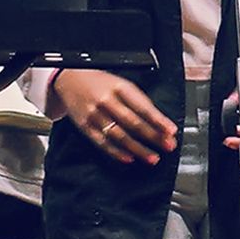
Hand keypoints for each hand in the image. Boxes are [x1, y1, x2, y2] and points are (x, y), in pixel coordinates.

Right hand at [51, 69, 175, 164]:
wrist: (69, 80)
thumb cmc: (99, 83)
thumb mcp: (120, 84)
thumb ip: (137, 101)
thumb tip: (159, 122)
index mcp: (119, 87)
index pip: (142, 106)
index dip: (158, 120)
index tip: (171, 131)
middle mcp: (106, 100)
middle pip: (133, 122)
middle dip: (153, 136)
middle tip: (167, 146)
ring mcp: (94, 114)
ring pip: (119, 135)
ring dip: (138, 148)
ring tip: (152, 157)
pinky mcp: (85, 126)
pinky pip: (102, 142)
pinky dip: (116, 152)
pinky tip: (129, 158)